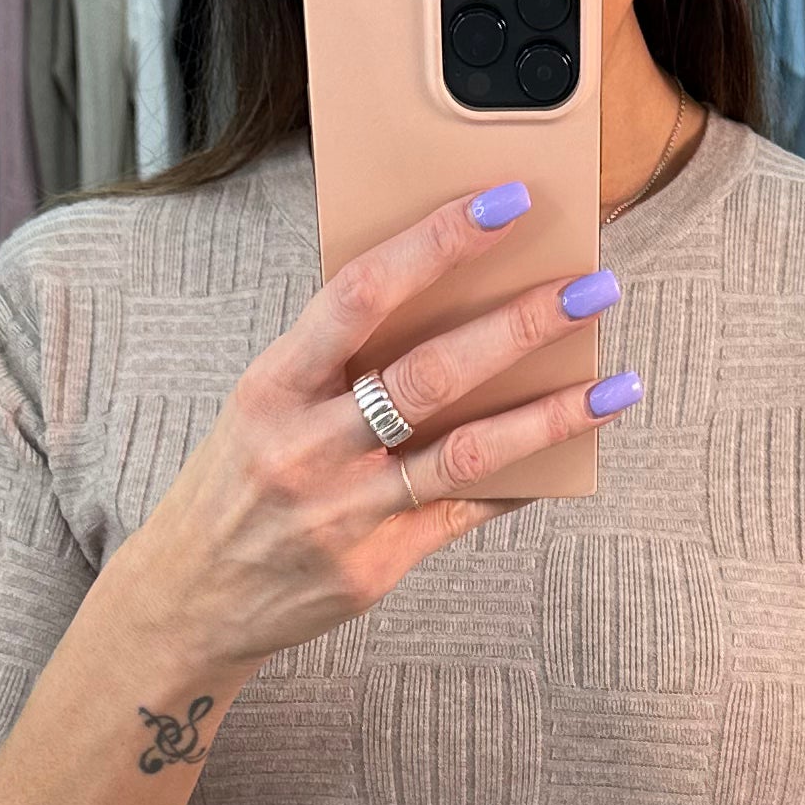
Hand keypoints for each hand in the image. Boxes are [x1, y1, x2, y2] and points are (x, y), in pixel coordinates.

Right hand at [104, 182, 636, 675]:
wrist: (190, 600)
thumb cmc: (237, 482)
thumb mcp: (261, 406)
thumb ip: (334, 359)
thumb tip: (440, 296)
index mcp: (272, 386)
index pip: (361, 295)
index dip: (436, 244)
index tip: (503, 205)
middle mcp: (307, 448)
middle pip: (429, 375)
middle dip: (519, 327)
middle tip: (590, 290)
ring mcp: (344, 513)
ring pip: (466, 453)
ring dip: (549, 415)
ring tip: (614, 384)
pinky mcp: (376, 567)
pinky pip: (464, 512)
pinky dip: (521, 480)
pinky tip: (570, 451)